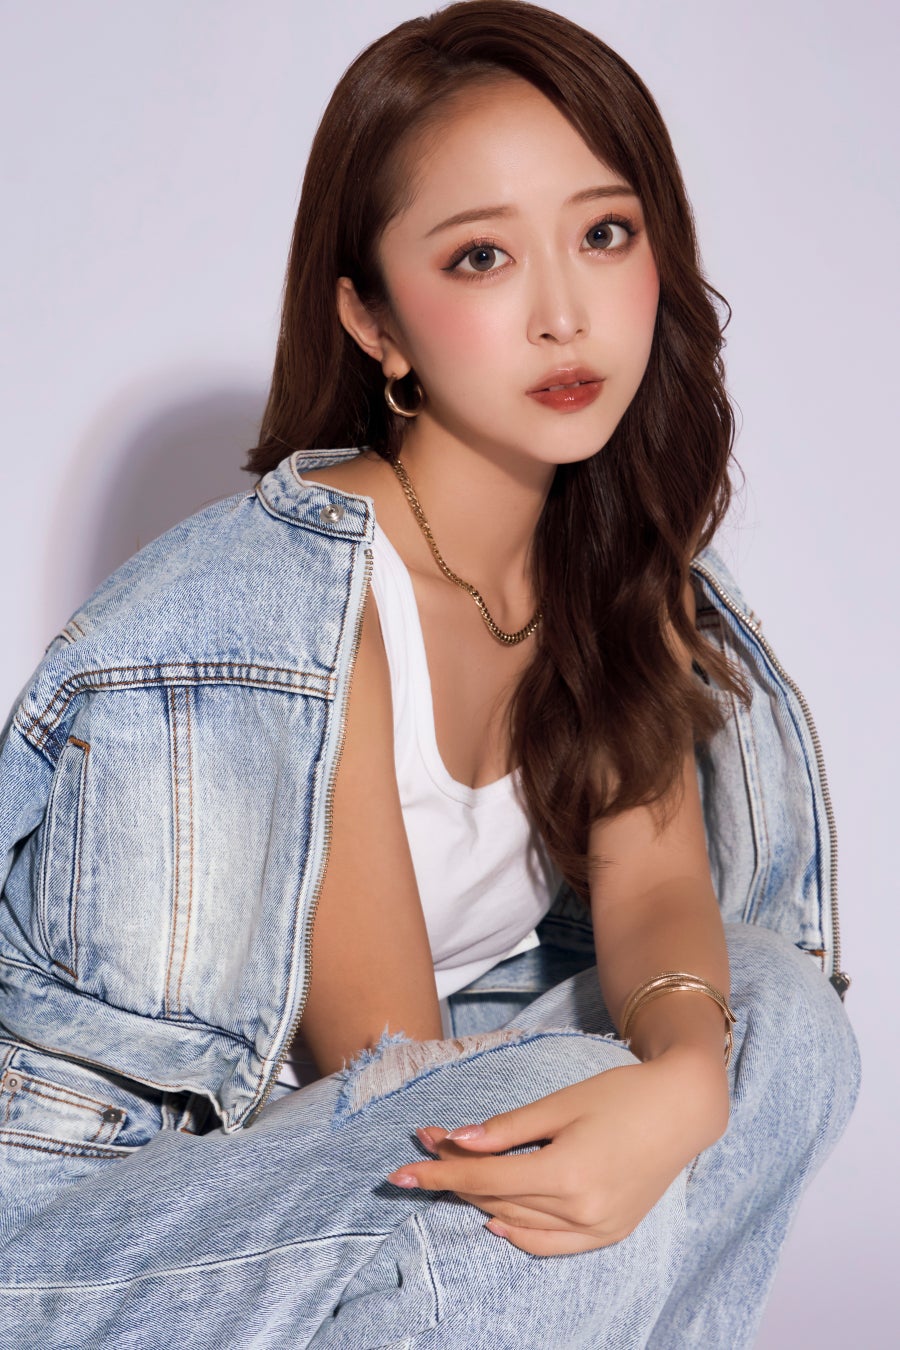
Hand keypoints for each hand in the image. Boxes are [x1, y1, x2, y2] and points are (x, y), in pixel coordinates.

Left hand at [386, 1050, 728, 1254]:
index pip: (485, 1181)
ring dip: (481, 1200)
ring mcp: (597, 1229)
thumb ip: (509, 1129)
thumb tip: (458, 1140)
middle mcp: (581, 1211)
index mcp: (567, 1175)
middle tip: (426, 1147)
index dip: (440, 1173)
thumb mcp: (561, 1103)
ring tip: (453, 1173)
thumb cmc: (622, 1094)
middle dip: (455, 1176)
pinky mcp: (608, 1233)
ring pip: (518, 1221)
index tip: (402, 1167)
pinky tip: (496, 1218)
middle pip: (497, 1200)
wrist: (682, 1110)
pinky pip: (550, 1244)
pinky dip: (520, 1233)